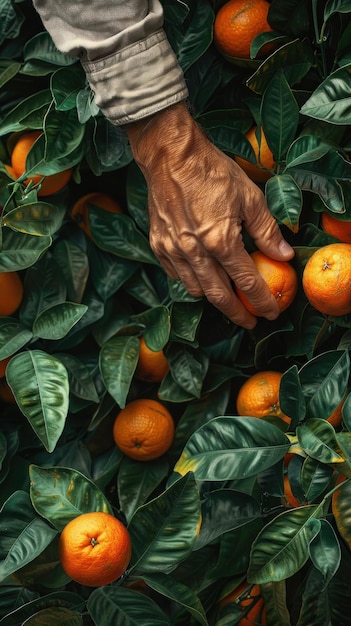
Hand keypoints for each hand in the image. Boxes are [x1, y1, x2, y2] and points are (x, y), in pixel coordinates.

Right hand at [126, 103, 293, 328]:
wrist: (170, 155)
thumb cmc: (211, 171)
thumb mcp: (249, 197)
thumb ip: (266, 230)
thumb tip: (283, 254)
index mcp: (220, 241)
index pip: (246, 281)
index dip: (261, 301)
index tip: (270, 313)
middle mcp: (194, 252)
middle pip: (217, 295)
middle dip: (236, 313)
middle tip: (249, 321)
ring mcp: (172, 250)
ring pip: (194, 289)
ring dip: (212, 298)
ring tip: (226, 298)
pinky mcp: (158, 244)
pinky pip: (175, 275)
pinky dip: (189, 281)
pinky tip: (200, 276)